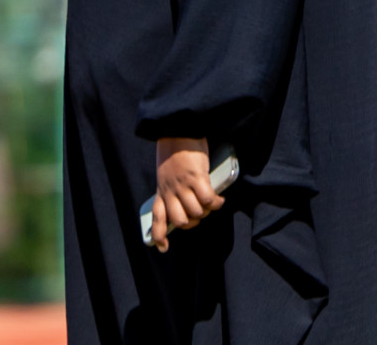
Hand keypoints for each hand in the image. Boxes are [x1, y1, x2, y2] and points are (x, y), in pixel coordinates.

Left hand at [150, 137, 224, 252]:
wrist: (177, 129)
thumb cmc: (174, 149)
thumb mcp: (167, 172)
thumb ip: (172, 187)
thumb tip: (188, 203)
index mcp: (162, 189)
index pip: (157, 217)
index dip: (159, 235)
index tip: (163, 248)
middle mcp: (170, 190)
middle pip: (181, 221)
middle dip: (194, 221)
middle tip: (201, 212)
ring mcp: (182, 185)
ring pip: (196, 212)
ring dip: (207, 211)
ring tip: (212, 201)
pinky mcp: (196, 178)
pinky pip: (208, 200)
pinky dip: (216, 202)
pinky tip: (219, 198)